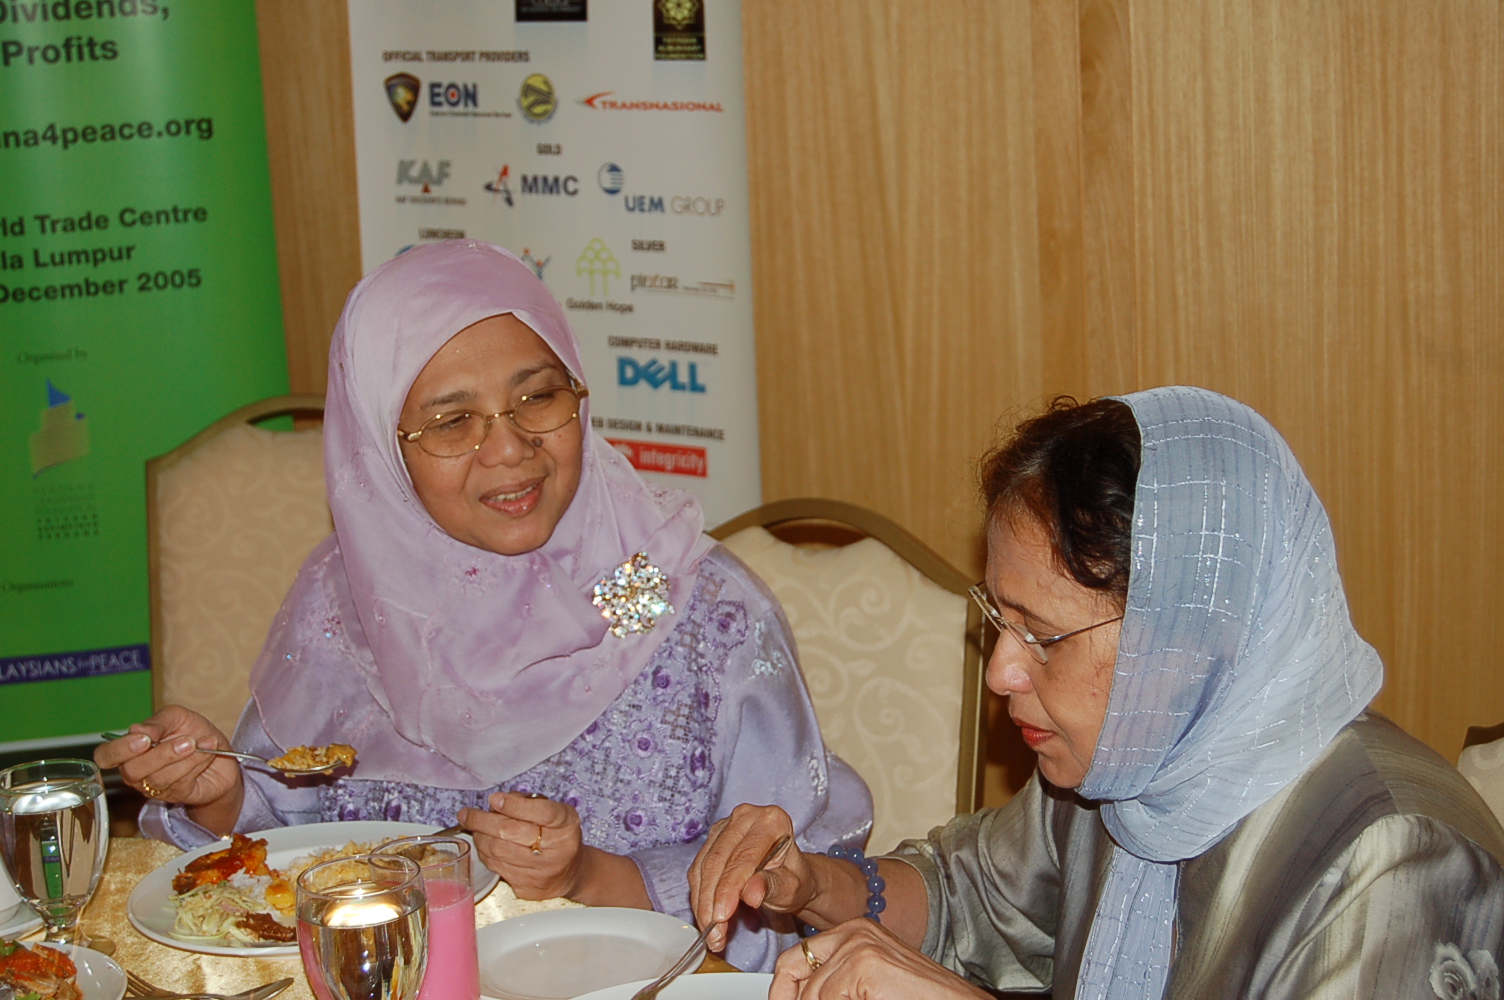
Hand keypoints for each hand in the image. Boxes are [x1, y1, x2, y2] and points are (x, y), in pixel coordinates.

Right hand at [93, 705, 241, 809]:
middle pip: (133, 771)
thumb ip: (157, 722)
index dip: (119, 750)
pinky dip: (197, 763)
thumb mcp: (176, 717)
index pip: (105, 757)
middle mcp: (137, 772)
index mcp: (129, 751)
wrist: (220, 749)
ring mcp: (156, 787)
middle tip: (186, 740)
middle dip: (160, 755)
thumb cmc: (192, 732)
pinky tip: (208, 749)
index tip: (143, 739)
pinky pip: (181, 782)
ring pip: (159, 778)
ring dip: (183, 758)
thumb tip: (136, 729)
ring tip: (199, 742)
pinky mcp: (178, 794)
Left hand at [459, 792, 588, 900]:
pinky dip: (485, 854)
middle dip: (482, 821)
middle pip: (511, 832)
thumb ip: (528, 803)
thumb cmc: (558, 836)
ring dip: (479, 837)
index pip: (541, 813)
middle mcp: (557, 849)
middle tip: (466, 814)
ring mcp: (542, 872)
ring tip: (472, 828)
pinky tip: (484, 845)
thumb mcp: (555, 812)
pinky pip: (497, 868)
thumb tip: (496, 803)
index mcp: (566, 825)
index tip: (494, 799)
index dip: (514, 806)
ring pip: (498, 851)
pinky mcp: (528, 888)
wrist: (572, 872)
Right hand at [688, 804, 811, 952]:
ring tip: (712, 934)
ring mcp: (725, 826)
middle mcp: (745, 816)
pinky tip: (706, 920)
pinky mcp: (711, 840)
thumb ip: (772, 887)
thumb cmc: (794, 880)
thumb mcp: (791, 887)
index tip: (722, 917)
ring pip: (702, 868)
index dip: (729, 889)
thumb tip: (751, 893)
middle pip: (717, 861)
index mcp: (772, 821)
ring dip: (702, 904)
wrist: (789, 876)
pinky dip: (699, 898)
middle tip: (714, 935)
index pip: (743, 857)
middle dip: (711, 902)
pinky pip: (697, 872)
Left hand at [771, 918, 990, 999]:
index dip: (784, 988)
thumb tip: (799, 996)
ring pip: (812, 993)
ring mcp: (860, 945)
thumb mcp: (868, 985)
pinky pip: (827, 999)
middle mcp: (854, 931)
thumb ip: (837, 984)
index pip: (798, 957)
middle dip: (789, 996)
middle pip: (793, 966)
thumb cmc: (919, 997)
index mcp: (854, 932)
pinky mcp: (865, 965)